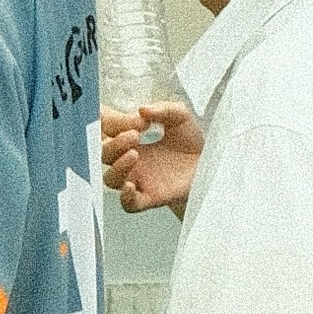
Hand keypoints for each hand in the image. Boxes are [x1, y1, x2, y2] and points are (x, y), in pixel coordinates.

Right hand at [103, 98, 204, 213]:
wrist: (209, 163)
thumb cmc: (189, 141)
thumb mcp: (179, 116)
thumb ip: (163, 109)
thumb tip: (142, 110)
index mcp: (130, 138)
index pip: (105, 130)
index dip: (110, 123)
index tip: (133, 119)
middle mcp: (129, 159)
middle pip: (103, 154)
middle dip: (114, 144)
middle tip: (134, 135)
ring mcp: (138, 179)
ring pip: (110, 179)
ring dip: (117, 166)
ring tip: (135, 153)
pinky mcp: (150, 197)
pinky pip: (128, 204)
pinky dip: (125, 197)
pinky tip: (131, 186)